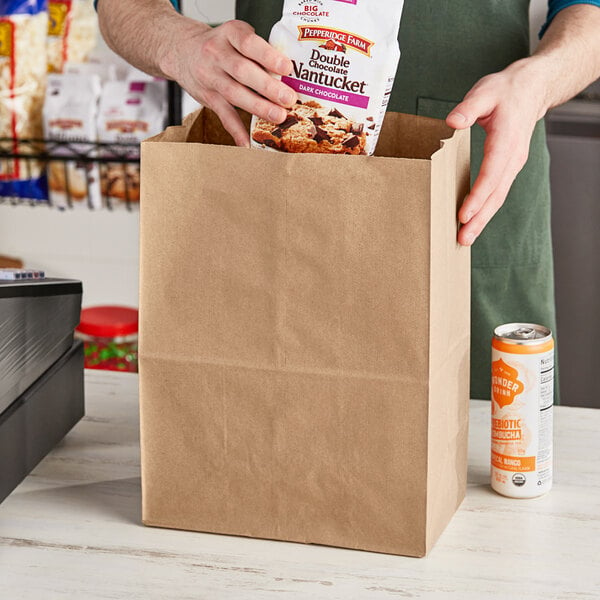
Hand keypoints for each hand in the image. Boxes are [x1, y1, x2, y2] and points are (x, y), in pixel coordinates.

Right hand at [166, 20, 296, 146]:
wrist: (182, 50)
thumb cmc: (221, 46)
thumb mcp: (237, 37)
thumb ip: (258, 52)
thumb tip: (290, 76)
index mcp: (230, 34)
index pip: (248, 43)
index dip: (268, 56)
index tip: (286, 68)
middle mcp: (217, 53)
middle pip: (242, 71)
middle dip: (267, 87)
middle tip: (288, 99)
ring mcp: (210, 76)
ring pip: (234, 93)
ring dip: (258, 107)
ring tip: (279, 116)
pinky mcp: (207, 97)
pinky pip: (223, 114)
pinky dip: (236, 130)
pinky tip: (247, 142)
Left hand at [446, 59, 548, 245]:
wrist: (531, 90)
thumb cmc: (505, 91)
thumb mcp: (485, 92)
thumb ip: (469, 107)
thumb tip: (452, 120)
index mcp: (506, 140)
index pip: (491, 173)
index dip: (477, 196)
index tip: (463, 215)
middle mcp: (512, 158)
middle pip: (496, 194)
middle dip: (479, 218)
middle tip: (462, 239)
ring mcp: (512, 165)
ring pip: (498, 197)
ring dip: (482, 219)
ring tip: (465, 238)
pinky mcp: (508, 168)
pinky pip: (497, 193)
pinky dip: (486, 210)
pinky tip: (473, 222)